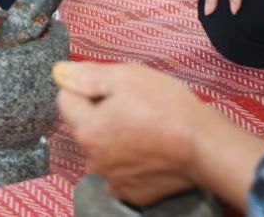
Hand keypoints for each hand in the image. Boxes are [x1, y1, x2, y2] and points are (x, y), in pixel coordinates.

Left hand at [55, 61, 208, 205]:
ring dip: (115, 135)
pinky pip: (119, 169)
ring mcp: (112, 178)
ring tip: (146, 126)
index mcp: (87, 129)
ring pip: (102, 147)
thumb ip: (87, 75)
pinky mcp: (132, 192)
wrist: (204, 146)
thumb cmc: (168, 108)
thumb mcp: (127, 77)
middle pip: (84, 124)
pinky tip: (150, 149)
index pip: (66, 99)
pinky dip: (129, 159)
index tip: (112, 88)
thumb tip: (59, 72)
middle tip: (133, 104)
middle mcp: (93, 159)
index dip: (87, 87)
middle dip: (100, 112)